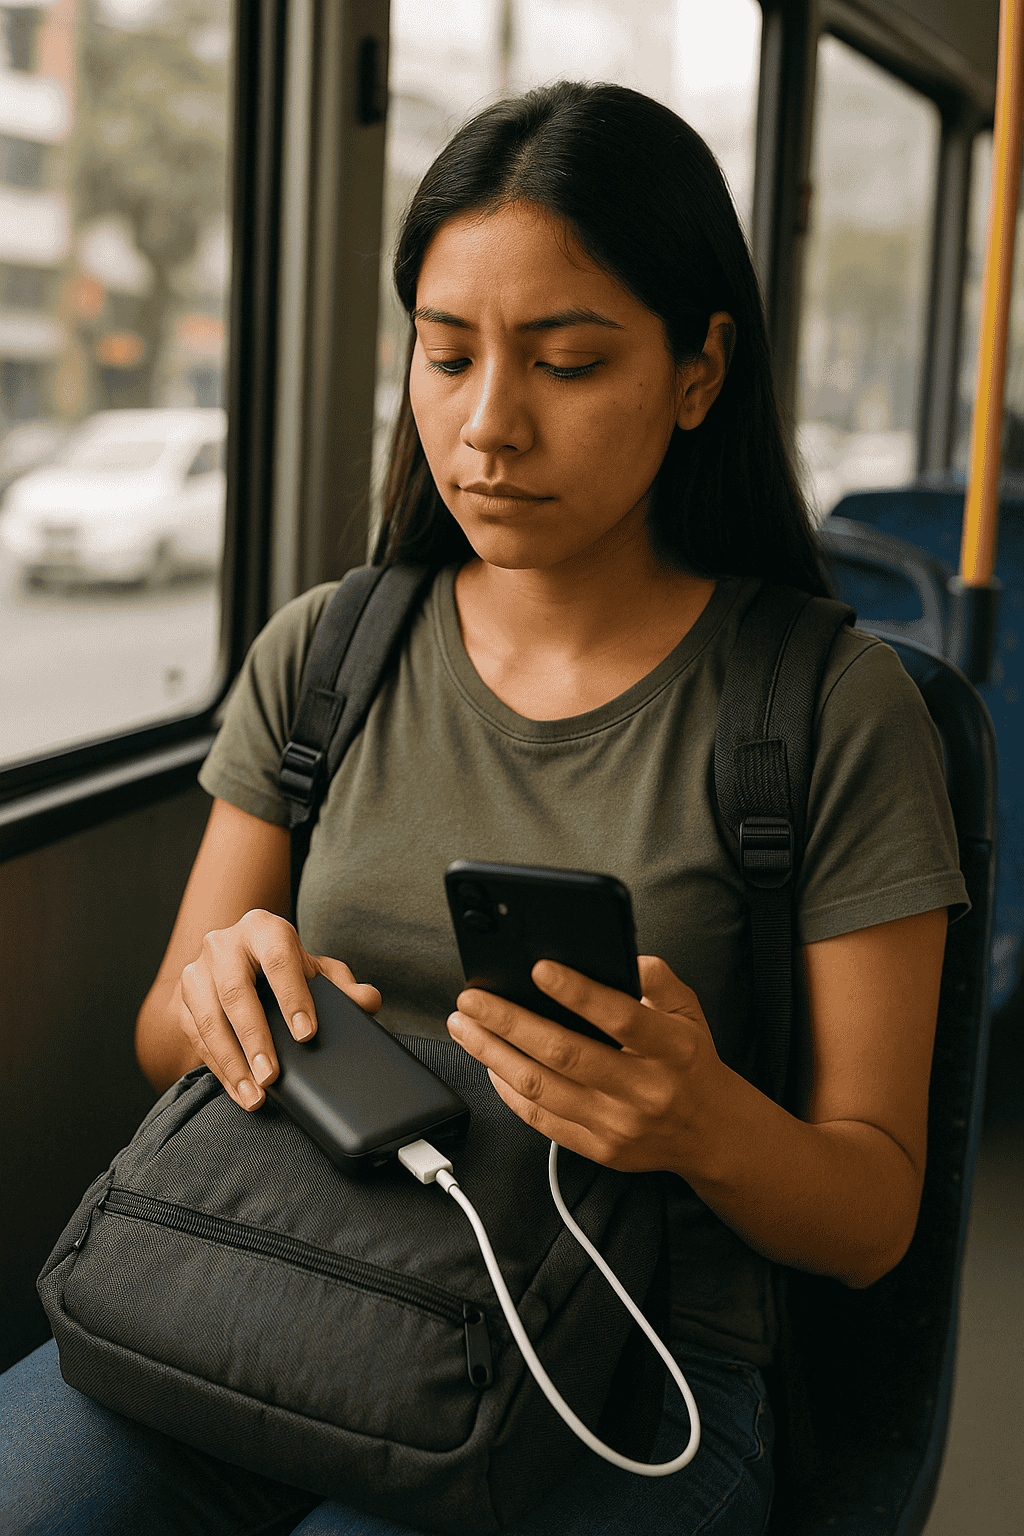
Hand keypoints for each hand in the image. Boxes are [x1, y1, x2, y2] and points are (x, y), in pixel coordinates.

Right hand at [177, 908, 380, 1110]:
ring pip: (209, 1019)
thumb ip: (343, 984)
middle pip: (235, 991)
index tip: (306, 1034)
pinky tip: (239, 1091)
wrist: (239, 962)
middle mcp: (224, 944)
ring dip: (232, 1062)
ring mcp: (197, 971)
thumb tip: (367, 1001)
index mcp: (263, 928)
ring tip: (256, 1093)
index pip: (278, 959)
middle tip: (273, 1075)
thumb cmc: (284, 967)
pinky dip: (219, 1069)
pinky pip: (197, 1039)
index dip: (292, 996)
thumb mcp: (315, 969)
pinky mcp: (182, 1001)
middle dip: (254, 1038)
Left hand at [447, 955, 723, 1173]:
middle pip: (564, 1054)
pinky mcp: (599, 1148)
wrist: (710, 1131)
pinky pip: (541, 1119)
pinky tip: (490, 1062)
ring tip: (466, 1026)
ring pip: (541, 1087)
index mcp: (671, 1048)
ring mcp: (619, 1124)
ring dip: (493, 1053)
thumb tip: (610, 953)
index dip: (577, 992)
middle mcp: (644, 1089)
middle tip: (473, 998)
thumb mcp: (688, 1009)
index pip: (620, 1017)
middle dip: (508, 1022)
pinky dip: (507, 1090)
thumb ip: (654, 977)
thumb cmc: (689, 1061)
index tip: (537, 968)